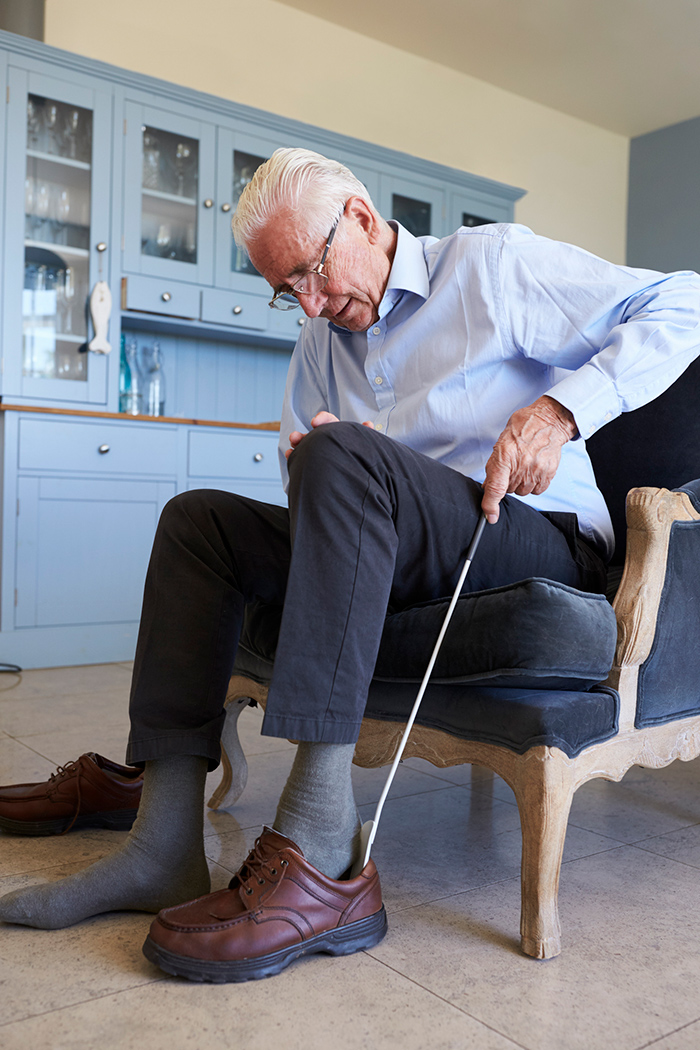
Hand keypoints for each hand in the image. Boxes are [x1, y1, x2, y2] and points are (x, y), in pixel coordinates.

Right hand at [284, 413, 376, 459]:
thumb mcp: (367, 446)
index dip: (322, 419)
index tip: (314, 422)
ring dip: (297, 446)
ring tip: (290, 450)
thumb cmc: (365, 459)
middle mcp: (328, 441)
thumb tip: (368, 425)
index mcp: (340, 433)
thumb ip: (366, 436)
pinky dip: (294, 457)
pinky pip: (302, 460)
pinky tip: (290, 456)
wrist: (359, 481)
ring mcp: (320, 453)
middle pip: (312, 436)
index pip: (329, 421)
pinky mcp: (315, 465)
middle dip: (302, 435)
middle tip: (294, 438)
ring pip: (305, 447)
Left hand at [481, 396, 577, 523]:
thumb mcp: (501, 444)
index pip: (496, 487)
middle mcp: (521, 465)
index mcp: (505, 456)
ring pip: (522, 492)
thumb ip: (494, 467)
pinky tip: (533, 470)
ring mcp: (536, 470)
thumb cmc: (522, 429)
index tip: (491, 516)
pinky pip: (537, 490)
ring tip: (524, 465)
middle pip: (509, 490)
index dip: (491, 504)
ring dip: (520, 483)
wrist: (547, 422)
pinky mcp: (548, 474)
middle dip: (507, 482)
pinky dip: (533, 484)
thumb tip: (488, 486)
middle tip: (512, 466)